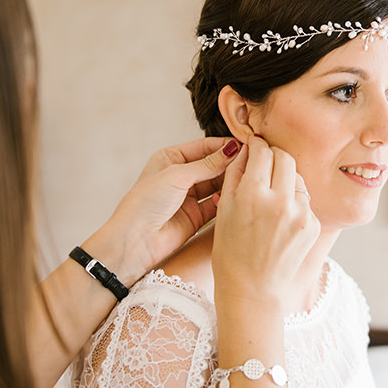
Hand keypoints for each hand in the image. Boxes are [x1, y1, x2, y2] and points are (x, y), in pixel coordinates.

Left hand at [83, 136, 239, 282]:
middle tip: (253, 164)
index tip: (248, 146)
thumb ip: (207, 164)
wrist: (134, 241)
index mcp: (171, 158)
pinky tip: (233, 198)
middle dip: (231, 165)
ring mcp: (189, 196)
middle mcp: (181, 175)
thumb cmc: (145, 203)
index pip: (205, 147)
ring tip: (246, 181)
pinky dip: (226, 201)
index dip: (226, 146)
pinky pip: (217, 205)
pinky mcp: (196, 216)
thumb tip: (233, 149)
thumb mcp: (176, 176)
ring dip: (230, 183)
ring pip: (217, 185)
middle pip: (214, 165)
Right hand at [211, 136, 320, 307]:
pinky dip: (294, 202)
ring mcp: (301, 214)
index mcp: (252, 194)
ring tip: (271, 198)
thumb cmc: (231, 251)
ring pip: (297, 178)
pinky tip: (280, 220)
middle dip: (274, 156)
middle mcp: (280, 201)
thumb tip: (247, 149)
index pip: (262, 152)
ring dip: (285, 180)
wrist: (251, 288)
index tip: (255, 146)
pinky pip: (305, 201)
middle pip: (285, 158)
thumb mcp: (224, 209)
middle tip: (266, 163)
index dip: (257, 146)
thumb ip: (236, 173)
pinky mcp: (313, 225)